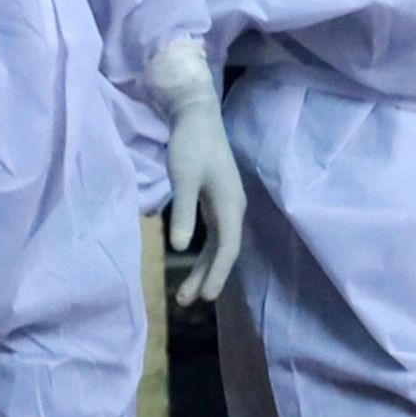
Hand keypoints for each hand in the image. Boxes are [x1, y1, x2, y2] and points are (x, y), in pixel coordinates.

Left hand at [148, 39, 245, 305]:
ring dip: (204, 268)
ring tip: (186, 292)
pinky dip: (204, 252)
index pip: (227, 250)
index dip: (216, 275)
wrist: (197, 114)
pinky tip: (191, 263)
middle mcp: (234, 208)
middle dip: (207, 278)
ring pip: (219, 245)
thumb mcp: (183, 179)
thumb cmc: (190, 144)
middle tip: (187, 302)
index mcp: (230, 205)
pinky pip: (215, 234)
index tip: (205, 297)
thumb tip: (181, 249)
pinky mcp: (217, 199)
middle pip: (224, 252)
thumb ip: (183, 214)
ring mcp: (226, 204)